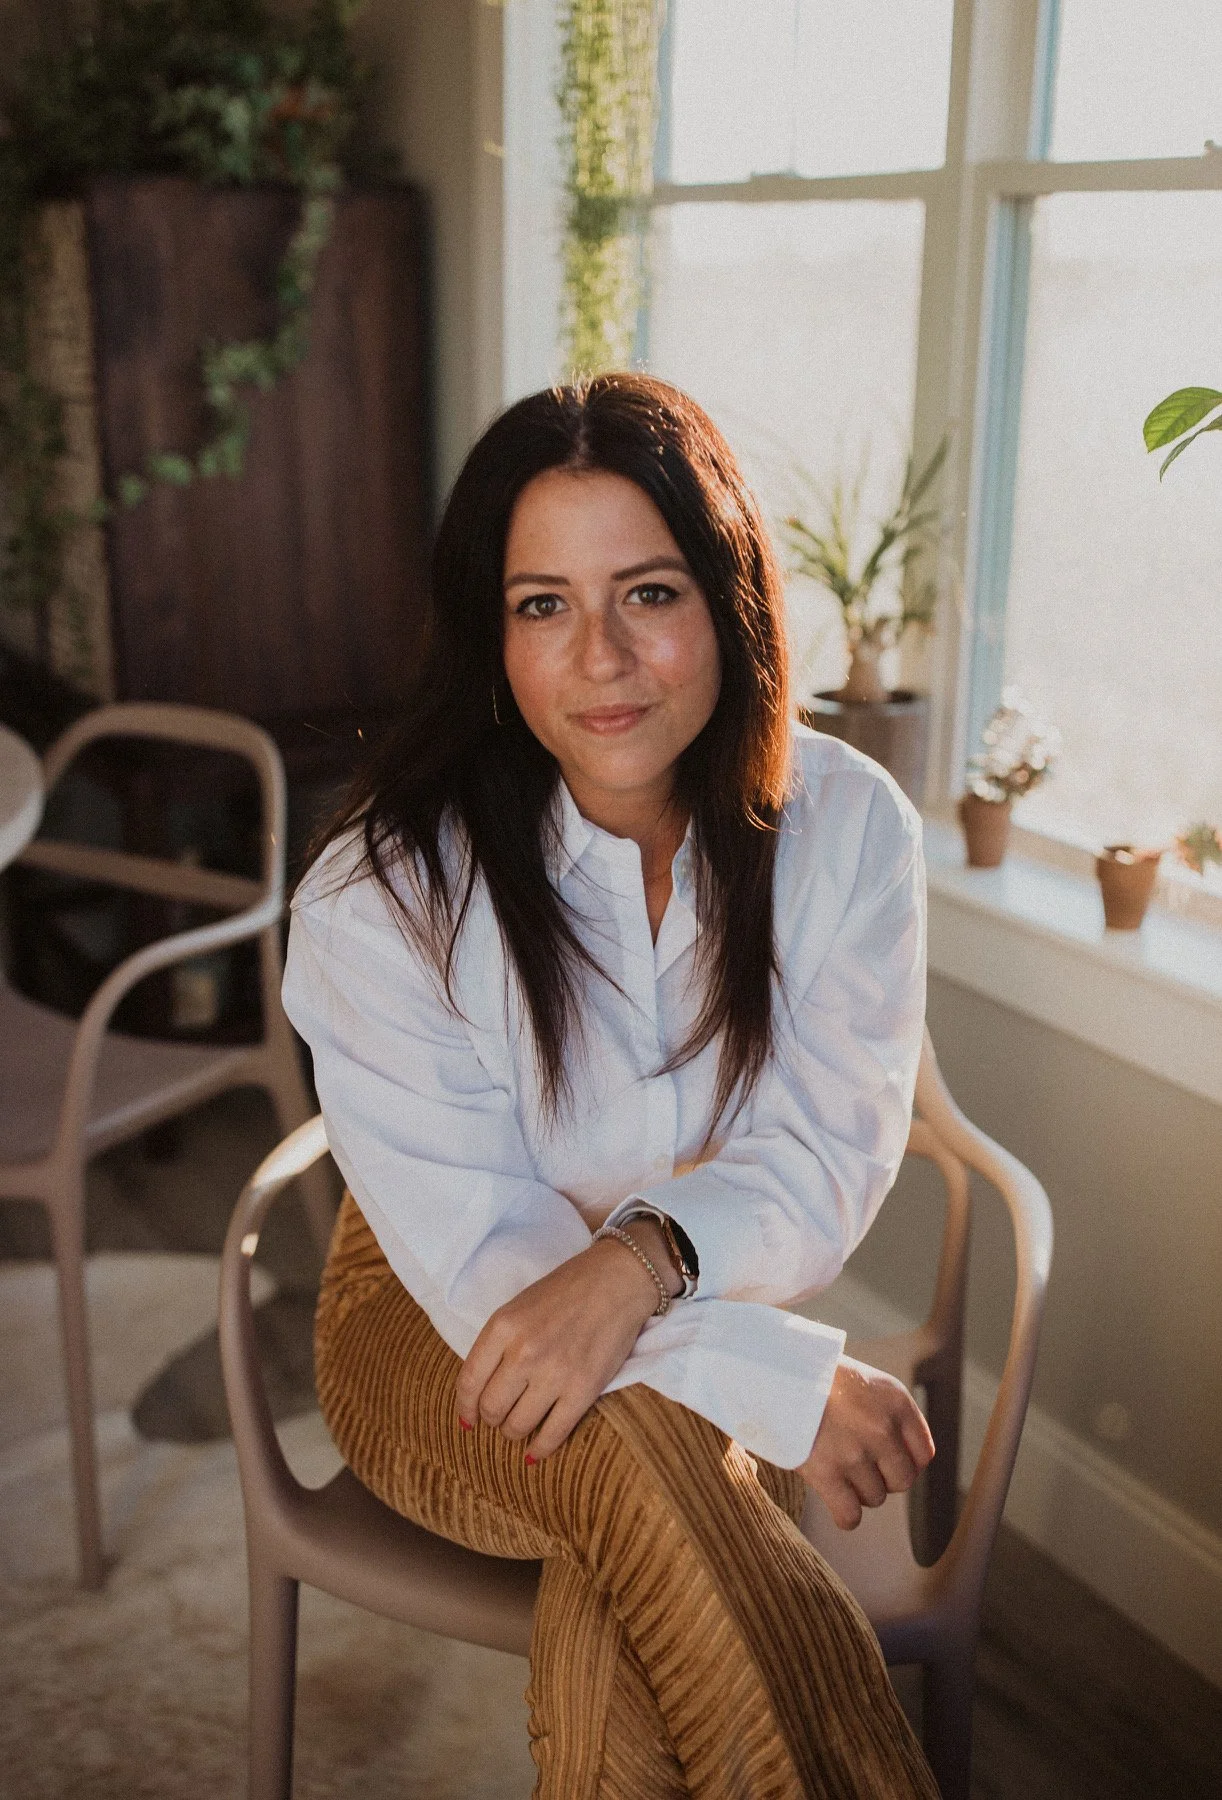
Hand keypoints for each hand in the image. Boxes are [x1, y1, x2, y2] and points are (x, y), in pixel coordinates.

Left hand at [455, 1227, 675, 1460]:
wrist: (616, 1281)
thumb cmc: (566, 1290)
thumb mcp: (518, 1306)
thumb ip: (497, 1344)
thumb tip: (479, 1390)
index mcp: (502, 1326)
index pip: (469, 1381)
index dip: (465, 1407)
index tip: (467, 1419)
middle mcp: (523, 1352)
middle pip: (491, 1408)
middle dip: (492, 1418)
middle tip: (500, 1416)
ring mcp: (554, 1373)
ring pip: (518, 1426)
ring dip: (514, 1432)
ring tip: (520, 1426)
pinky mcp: (583, 1390)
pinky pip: (553, 1434)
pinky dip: (540, 1449)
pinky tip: (534, 1453)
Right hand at [797, 1355, 934, 1529]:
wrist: (774, 1370)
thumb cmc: (817, 1376)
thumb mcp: (865, 1382)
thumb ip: (890, 1416)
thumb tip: (903, 1459)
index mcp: (896, 1401)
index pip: (923, 1454)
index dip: (905, 1461)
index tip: (886, 1458)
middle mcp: (881, 1428)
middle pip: (902, 1480)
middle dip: (882, 1477)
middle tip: (858, 1463)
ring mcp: (854, 1452)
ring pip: (874, 1498)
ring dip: (858, 1490)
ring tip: (836, 1467)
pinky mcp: (826, 1473)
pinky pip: (850, 1515)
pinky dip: (844, 1514)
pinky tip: (835, 1499)